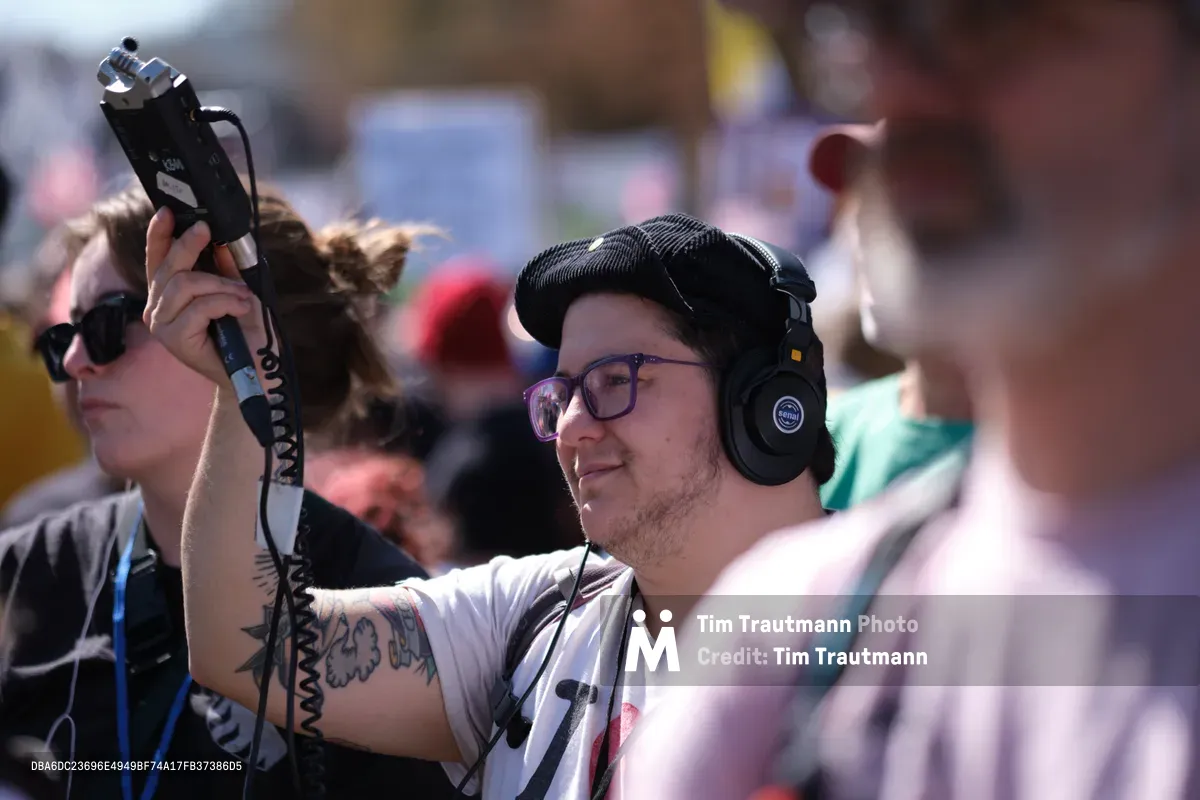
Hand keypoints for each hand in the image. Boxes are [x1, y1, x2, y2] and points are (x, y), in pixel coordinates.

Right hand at [144, 207, 263, 385]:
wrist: (257, 372)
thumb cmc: (247, 332)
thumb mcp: (239, 291)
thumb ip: (226, 267)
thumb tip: (221, 238)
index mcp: (168, 295)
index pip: (157, 259)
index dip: (159, 234)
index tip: (167, 211)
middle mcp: (158, 309)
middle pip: (169, 267)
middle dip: (190, 245)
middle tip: (208, 231)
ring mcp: (163, 325)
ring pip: (185, 285)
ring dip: (221, 286)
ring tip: (243, 296)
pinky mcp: (175, 340)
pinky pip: (199, 307)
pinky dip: (225, 303)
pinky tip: (241, 309)